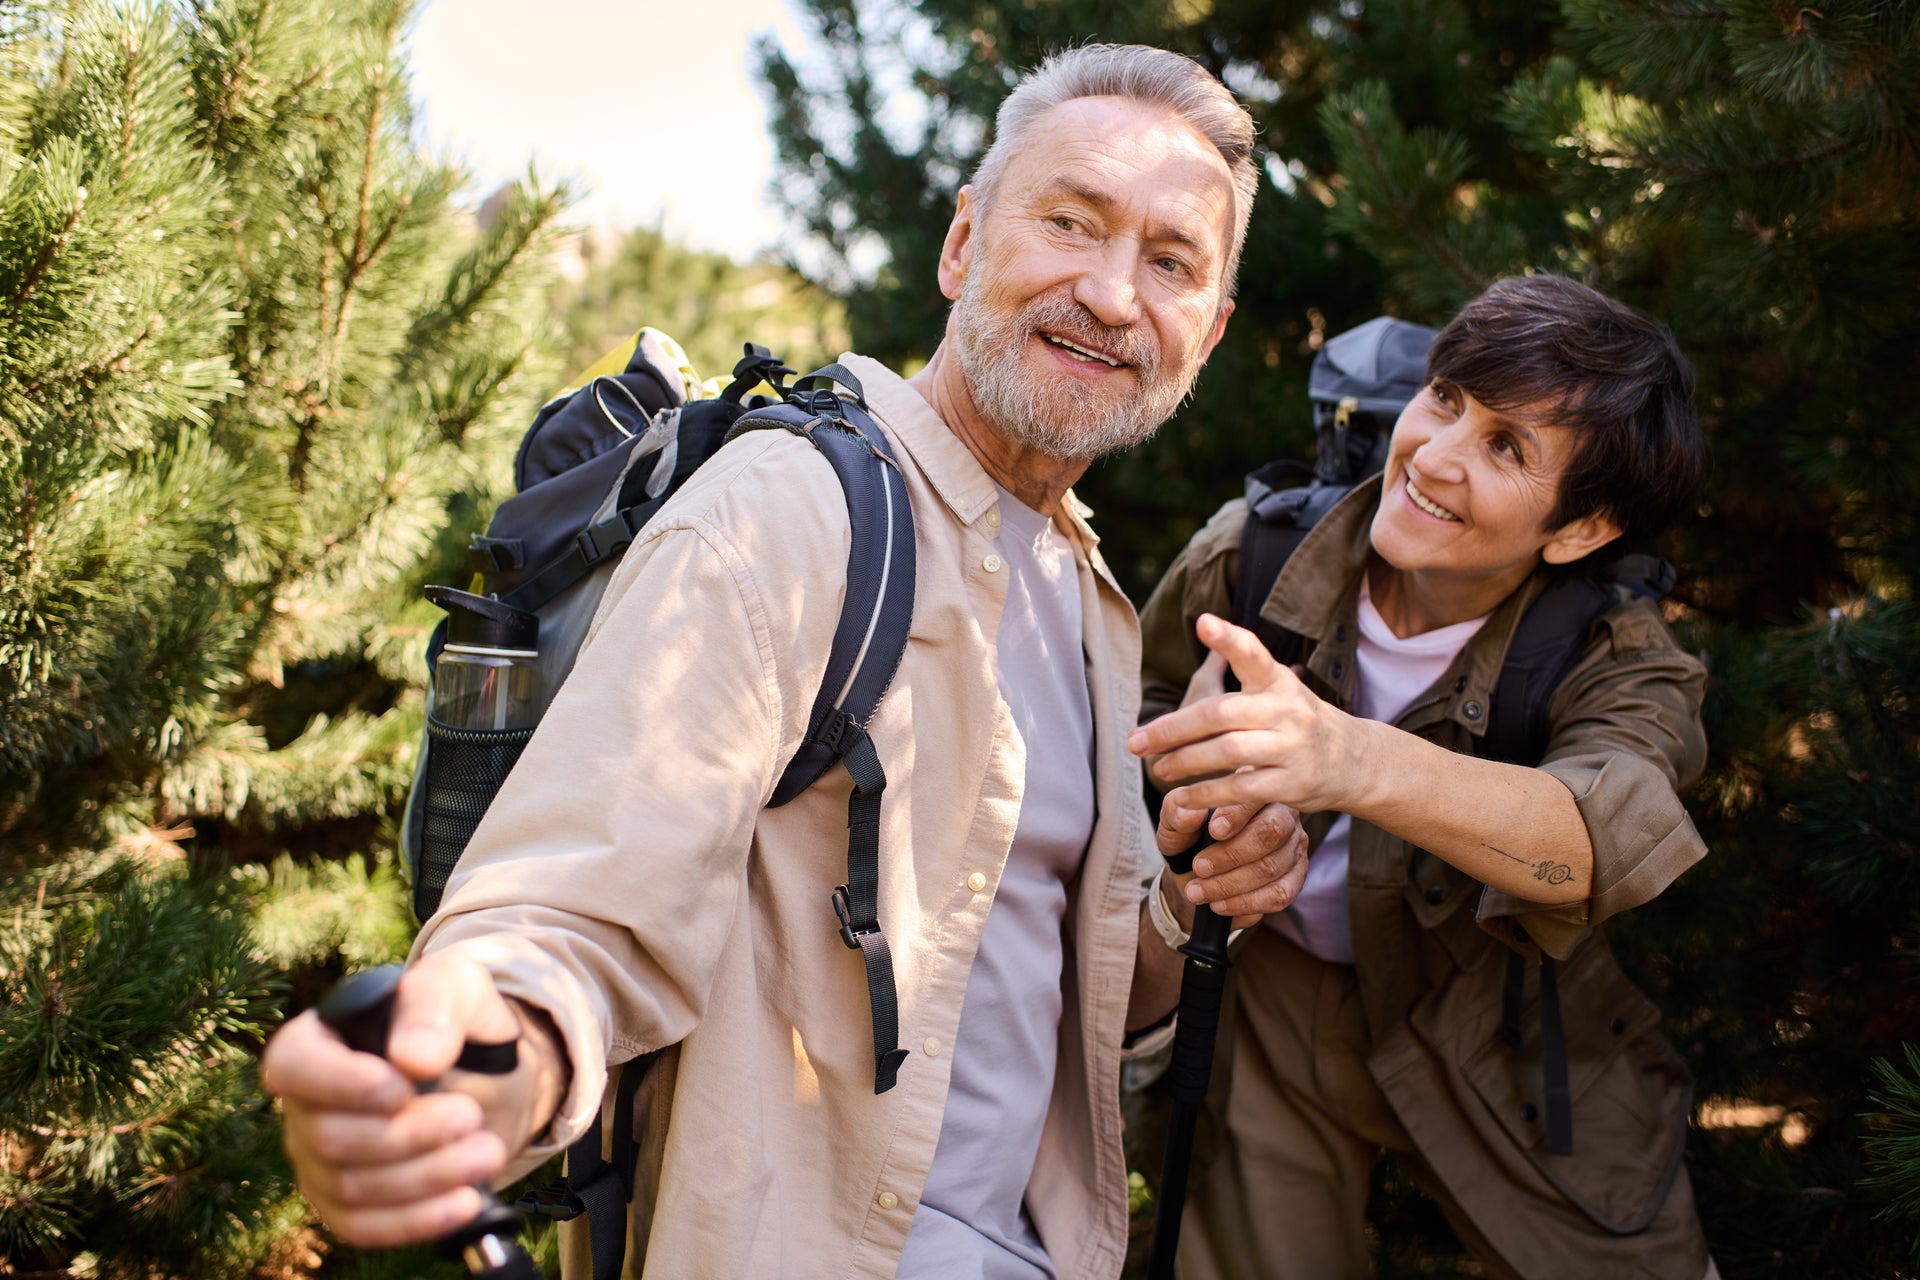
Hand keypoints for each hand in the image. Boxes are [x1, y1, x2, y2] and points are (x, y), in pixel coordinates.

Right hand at [260, 952, 532, 1248]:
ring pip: (351, 1187)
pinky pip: (362, 1226)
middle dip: (407, 1134)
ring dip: (425, 1176)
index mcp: (317, 1042)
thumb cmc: (458, 1023)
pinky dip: (415, 1219)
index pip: (292, 1066)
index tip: (402, 1089)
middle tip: (470, 1117)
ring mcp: (318, 1162)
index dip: (340, 1084)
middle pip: (330, 1137)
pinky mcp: (344, 1205)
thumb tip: (413, 1058)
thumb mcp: (458, 988)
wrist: (486, 1077)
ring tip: (487, 1153)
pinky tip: (465, 1201)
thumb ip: (434, 1006)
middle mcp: (305, 1106)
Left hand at [1130, 612, 1362, 815]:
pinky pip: (1242, 789)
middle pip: (1221, 713)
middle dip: (1173, 728)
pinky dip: (1207, 794)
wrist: (1354, 761)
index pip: (1254, 654)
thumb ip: (1244, 665)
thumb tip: (1203, 624)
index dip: (1229, 639)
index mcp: (1278, 681)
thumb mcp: (1277, 687)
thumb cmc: (1296, 719)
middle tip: (1135, 742)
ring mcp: (1292, 747)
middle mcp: (1287, 710)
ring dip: (1185, 761)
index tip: (1203, 622)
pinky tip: (1182, 796)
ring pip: (1228, 751)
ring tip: (1157, 767)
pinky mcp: (1293, 784)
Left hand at [1157, 798, 1308, 929]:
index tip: (1213, 831)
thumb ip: (1176, 811)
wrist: (1193, 875)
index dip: (1235, 815)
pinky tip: (1219, 904)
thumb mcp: (1173, 822)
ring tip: (1198, 891)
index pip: (1254, 796)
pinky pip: (1279, 894)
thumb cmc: (1188, 838)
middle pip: (1270, 832)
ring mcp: (1293, 846)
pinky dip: (1245, 903)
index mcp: (1252, 788)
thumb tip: (1189, 812)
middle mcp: (1281, 813)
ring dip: (1230, 884)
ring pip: (1271, 867)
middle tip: (1199, 868)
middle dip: (1231, 855)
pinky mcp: (1296, 877)